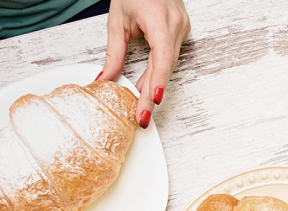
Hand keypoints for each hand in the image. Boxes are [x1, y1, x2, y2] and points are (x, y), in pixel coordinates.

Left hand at [100, 0, 190, 126]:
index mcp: (159, 17)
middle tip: (142, 117)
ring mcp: (181, 27)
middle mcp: (175, 23)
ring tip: (140, 107)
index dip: (158, 80)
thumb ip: (114, 51)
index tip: (154, 100)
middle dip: (152, 94)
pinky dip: (157, 73)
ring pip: (168, 64)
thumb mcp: (117, 19)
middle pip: (165, 66)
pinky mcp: (181, 31)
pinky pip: (169, 57)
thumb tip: (106, 79)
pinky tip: (147, 87)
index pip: (162, 55)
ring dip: (154, 86)